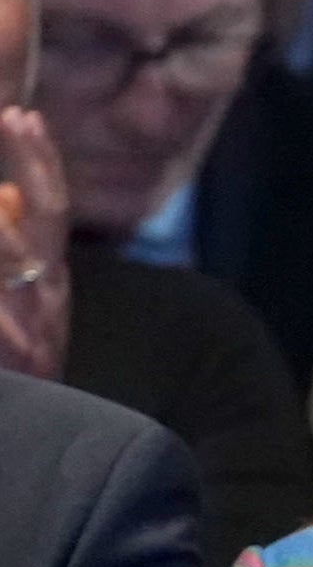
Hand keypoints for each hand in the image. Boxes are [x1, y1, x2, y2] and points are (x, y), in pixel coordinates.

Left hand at [0, 110, 74, 381]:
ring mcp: (30, 329)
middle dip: (31, 166)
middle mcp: (48, 302)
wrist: (20, 449)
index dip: (41, 163)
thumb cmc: (13, 372)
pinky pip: (0, 314)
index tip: (24, 117)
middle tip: (15, 116)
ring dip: (1, 232)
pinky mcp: (17, 355)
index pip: (53, 212)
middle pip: (45, 221)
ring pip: (14, 257)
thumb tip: (4, 203)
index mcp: (50, 286)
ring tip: (4, 160)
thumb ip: (13, 261)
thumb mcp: (20, 312)